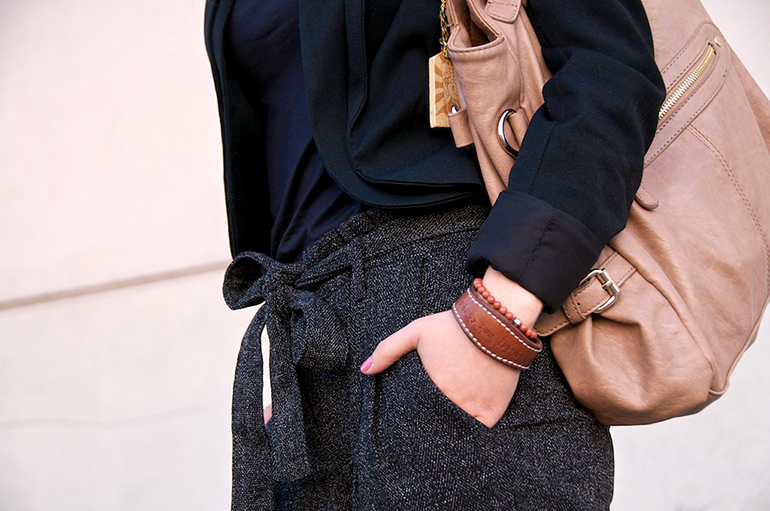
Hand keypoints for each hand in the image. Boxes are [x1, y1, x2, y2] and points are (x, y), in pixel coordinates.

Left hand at [360, 268, 543, 427]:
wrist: (497, 321)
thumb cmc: (453, 326)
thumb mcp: (417, 331)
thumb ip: (388, 350)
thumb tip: (364, 370)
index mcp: (432, 386)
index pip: (417, 414)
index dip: (415, 416)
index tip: (416, 413)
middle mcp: (453, 402)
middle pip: (437, 423)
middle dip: (432, 422)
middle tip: (432, 415)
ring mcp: (475, 408)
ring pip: (458, 428)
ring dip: (454, 424)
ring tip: (450, 416)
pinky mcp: (495, 409)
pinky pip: (482, 428)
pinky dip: (477, 426)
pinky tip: (471, 416)